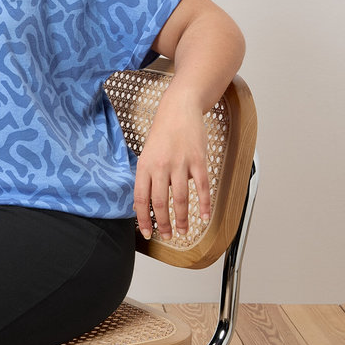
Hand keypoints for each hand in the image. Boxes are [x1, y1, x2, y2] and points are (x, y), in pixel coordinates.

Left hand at [133, 96, 210, 239]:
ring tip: (183, 231)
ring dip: (181, 219)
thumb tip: (145, 202)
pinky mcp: (197, 161)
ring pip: (180, 199)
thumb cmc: (162, 132)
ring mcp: (180, 164)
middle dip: (162, 223)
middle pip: (160, 202)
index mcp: (144, 165)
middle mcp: (160, 166)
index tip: (146, 232)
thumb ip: (147, 176)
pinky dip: (203, 204)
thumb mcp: (147, 153)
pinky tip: (204, 217)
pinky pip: (201, 188)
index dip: (143, 218)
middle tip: (166, 236)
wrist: (179, 109)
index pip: (140, 198)